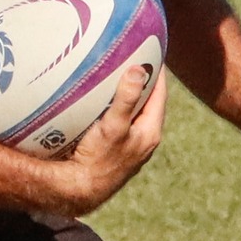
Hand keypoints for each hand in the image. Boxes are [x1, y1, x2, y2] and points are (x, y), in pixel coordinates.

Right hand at [48, 65, 167, 215]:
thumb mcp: (114, 127)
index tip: (152, 49)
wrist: (80, 190)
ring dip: (130, 95)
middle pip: (149, 101)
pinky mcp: (117, 151)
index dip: (158, 70)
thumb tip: (139, 70)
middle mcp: (145, 140)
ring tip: (120, 73)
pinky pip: (122, 122)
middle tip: (134, 56)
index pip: (160, 93)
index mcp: (151, 132)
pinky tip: (103, 103)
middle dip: (143, 80)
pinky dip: (118, 108)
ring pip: (135, 112)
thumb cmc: (98, 160)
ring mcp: (132, 146)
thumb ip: (126, 99)